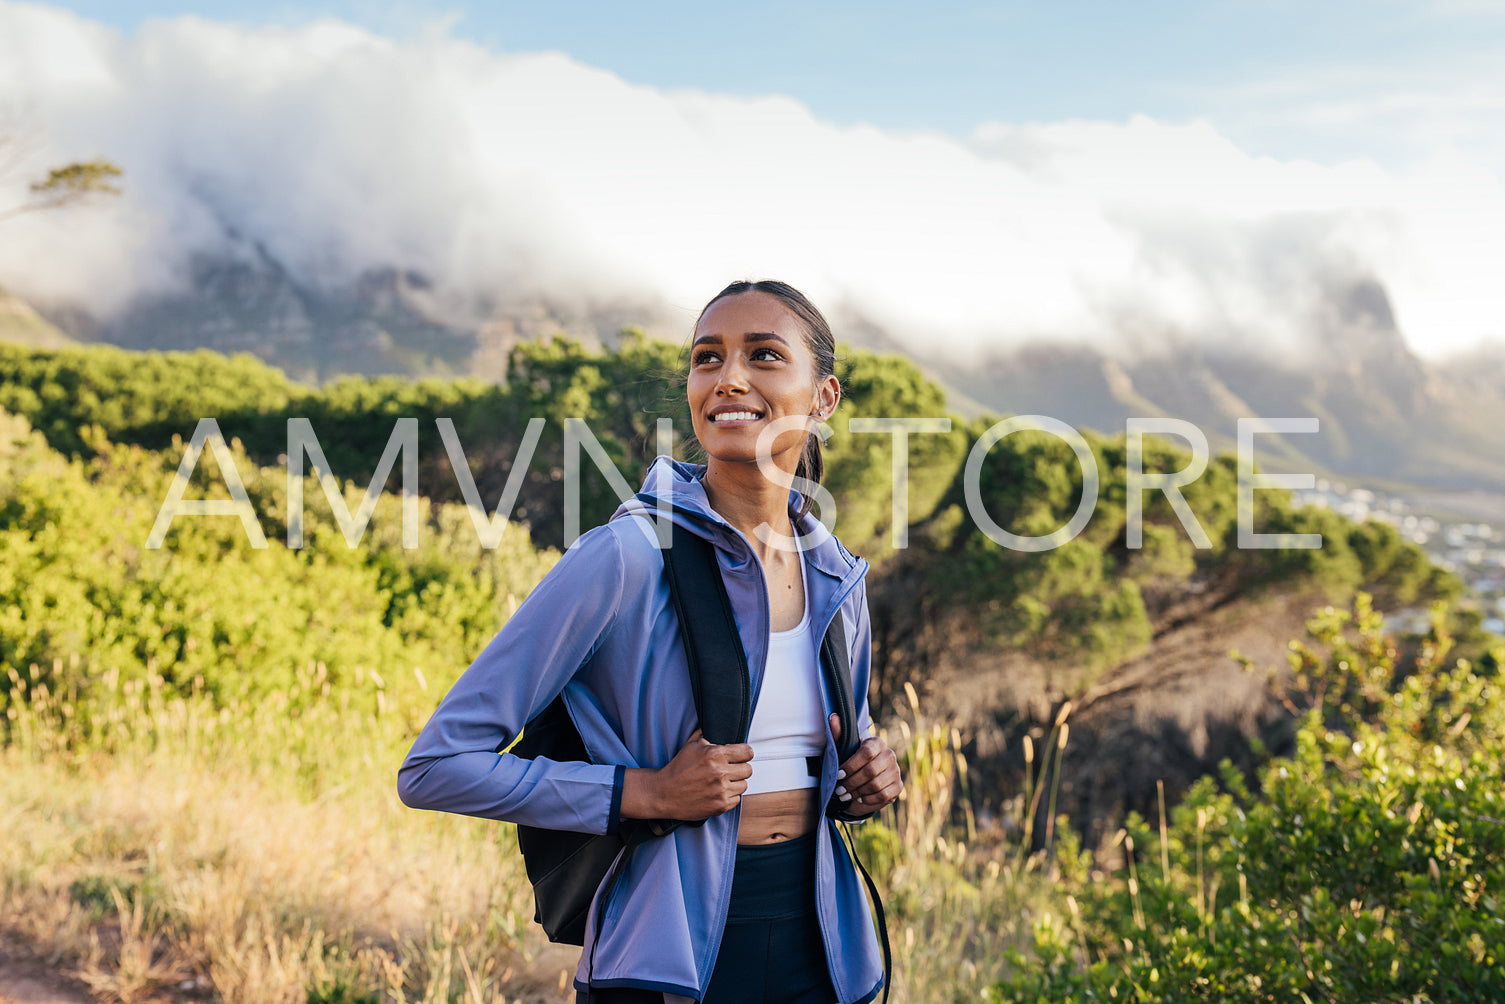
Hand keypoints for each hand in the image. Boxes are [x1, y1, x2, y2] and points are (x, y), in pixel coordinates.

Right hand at [624, 728, 752, 820]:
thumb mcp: (691, 745)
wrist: (664, 793)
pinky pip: (737, 799)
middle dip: (739, 768)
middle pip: (748, 769)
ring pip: (744, 785)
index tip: (740, 756)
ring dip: (735, 783)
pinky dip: (729, 797)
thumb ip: (707, 734)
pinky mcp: (720, 806)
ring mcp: (721, 791)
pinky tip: (717, 792)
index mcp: (715, 754)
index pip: (748, 752)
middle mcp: (720, 772)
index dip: (744, 753)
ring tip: (721, 782)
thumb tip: (720, 726)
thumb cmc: (678, 769)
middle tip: (729, 770)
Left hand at [829, 713, 901, 815]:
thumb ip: (838, 735)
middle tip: (839, 790)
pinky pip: (883, 795)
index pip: (866, 753)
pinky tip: (859, 798)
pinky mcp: (898, 787)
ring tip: (846, 795)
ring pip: (876, 785)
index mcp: (877, 743)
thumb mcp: (842, 750)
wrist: (862, 782)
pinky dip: (868, 799)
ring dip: (858, 792)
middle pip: (871, 771)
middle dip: (852, 783)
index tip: (838, 775)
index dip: (851, 765)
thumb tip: (833, 717)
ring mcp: (896, 771)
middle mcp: (889, 755)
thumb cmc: (851, 764)